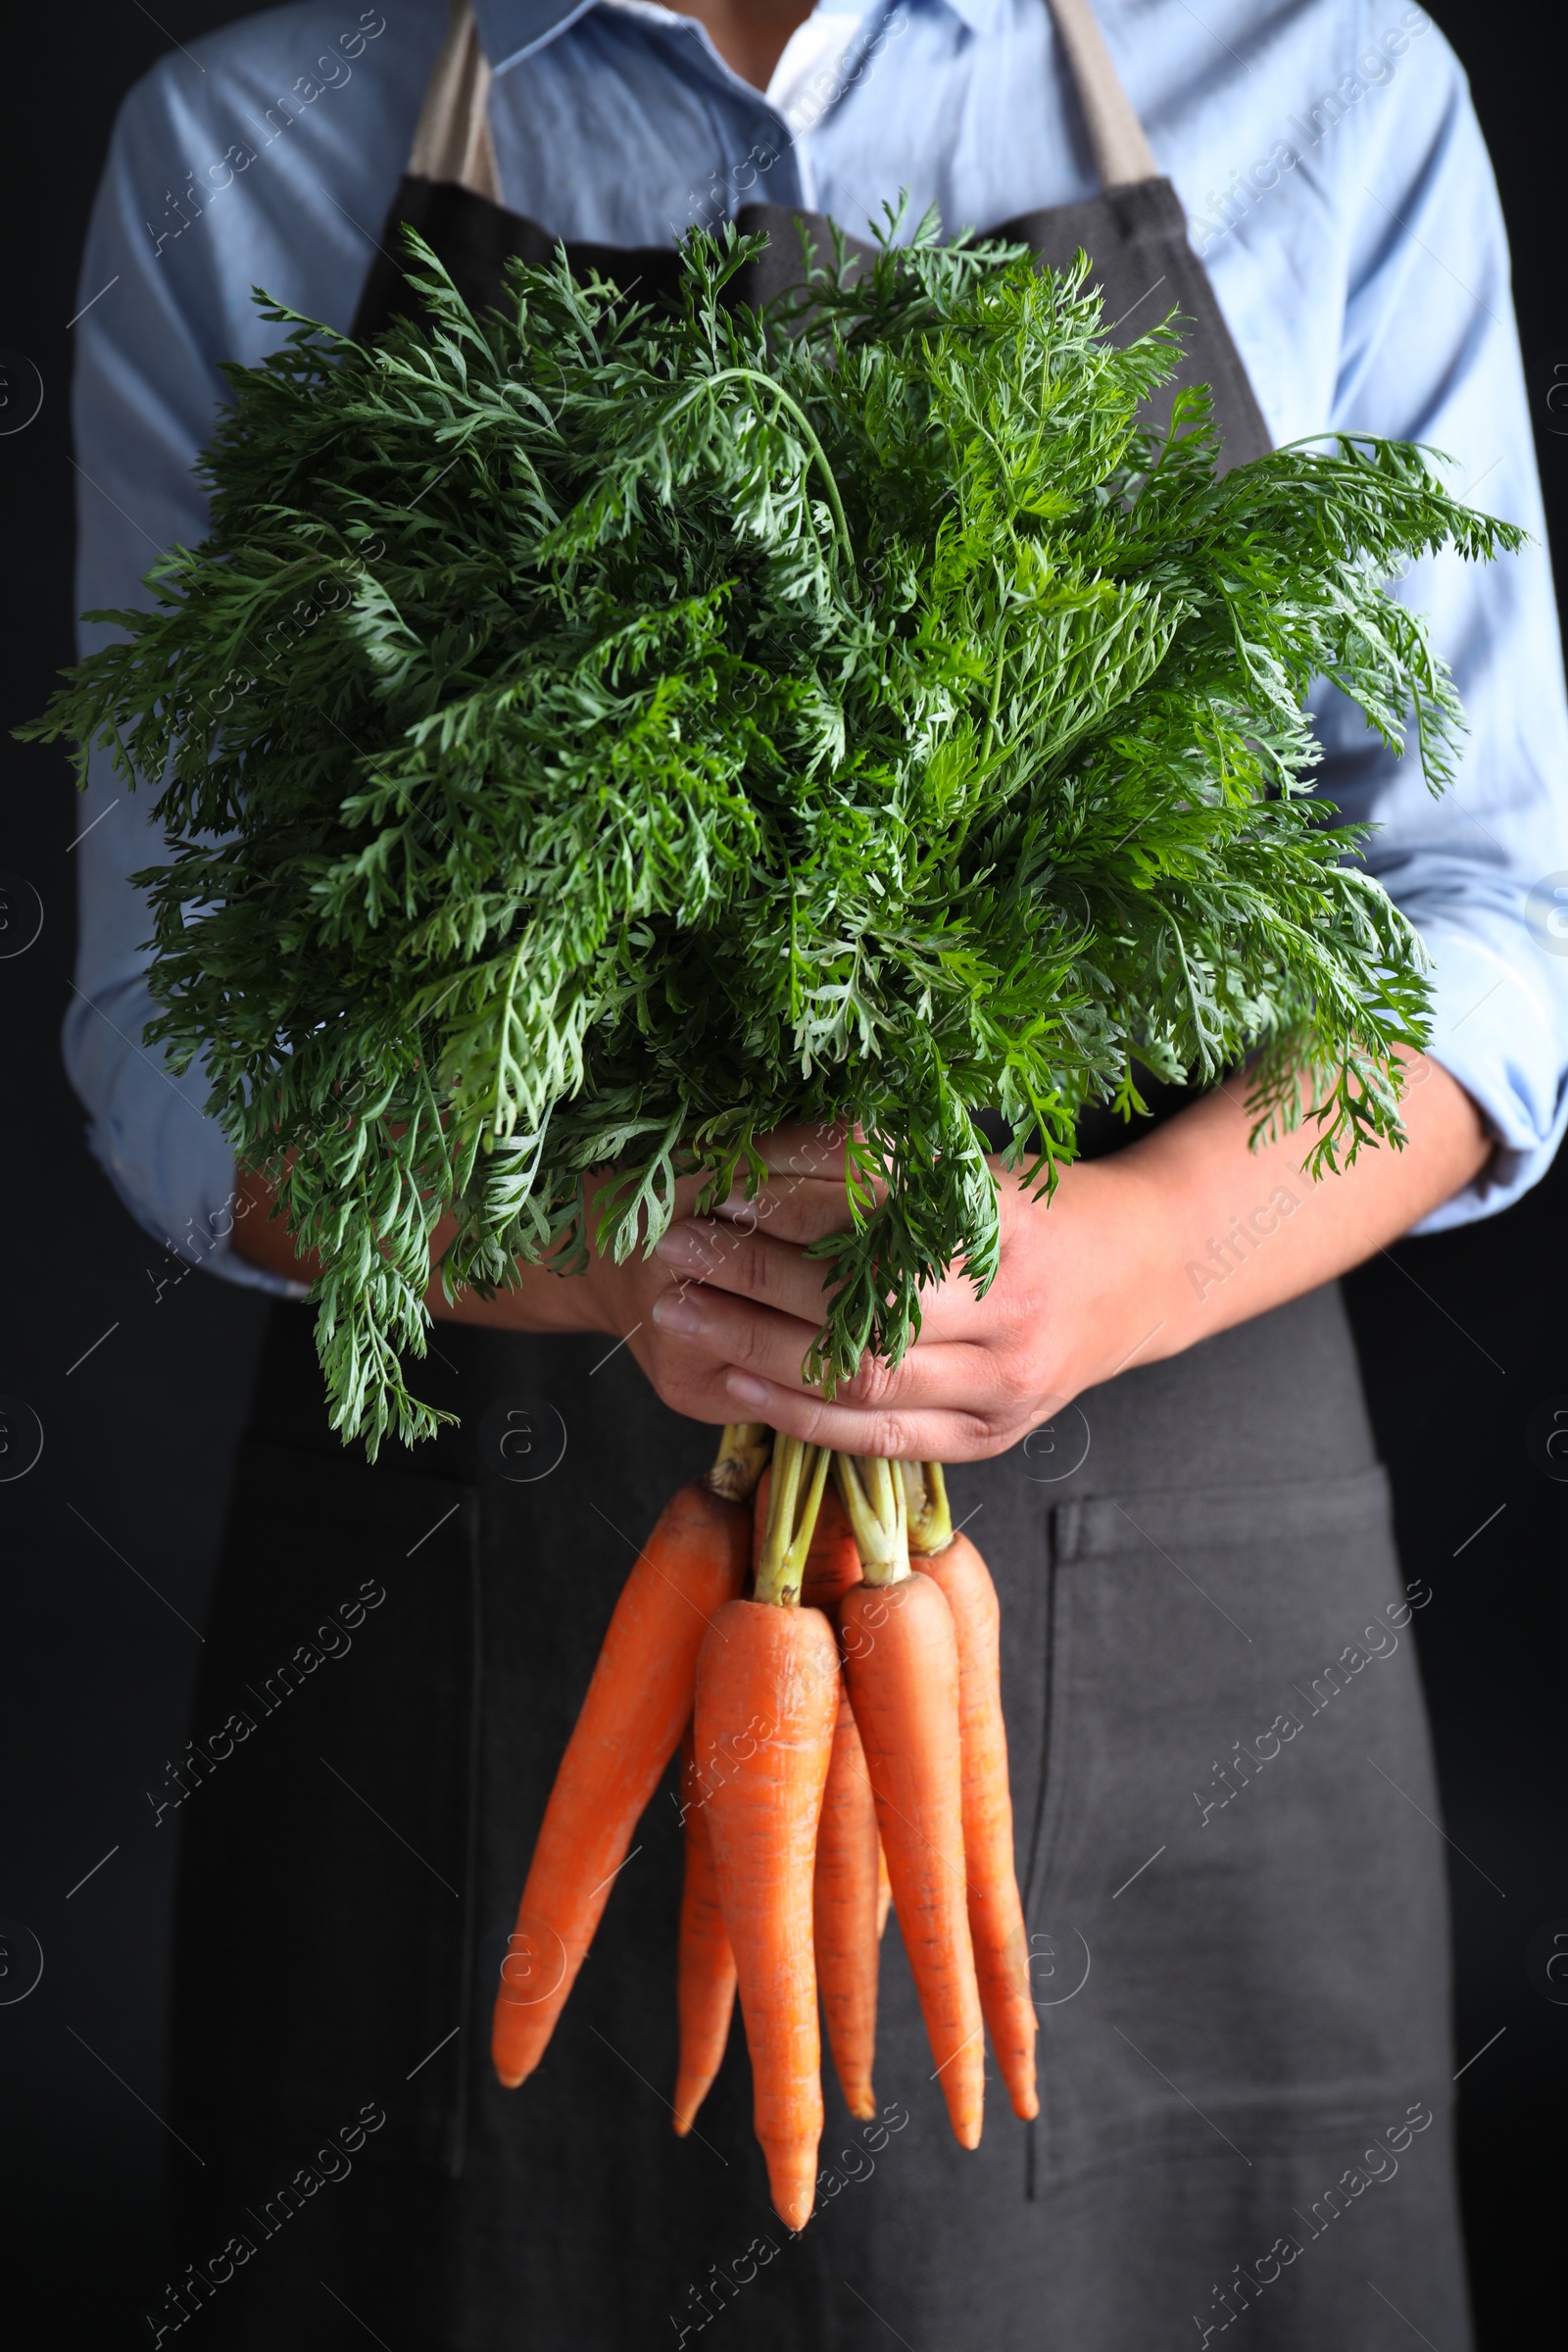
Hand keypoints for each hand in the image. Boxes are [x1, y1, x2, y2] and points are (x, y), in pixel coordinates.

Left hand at [639, 1054, 1490, 1459]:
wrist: (1139, 1277)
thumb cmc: (1038, 1208)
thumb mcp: (972, 1165)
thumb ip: (880, 1163)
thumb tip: (754, 1148)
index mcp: (1007, 1232)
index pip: (875, 1224)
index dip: (787, 1211)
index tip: (715, 1187)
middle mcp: (1010, 1317)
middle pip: (858, 1313)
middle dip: (754, 1281)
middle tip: (680, 1250)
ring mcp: (1003, 1390)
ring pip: (860, 1384)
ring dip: (756, 1353)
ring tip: (683, 1316)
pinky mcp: (990, 1440)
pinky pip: (879, 1442)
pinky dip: (800, 1417)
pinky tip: (736, 1387)